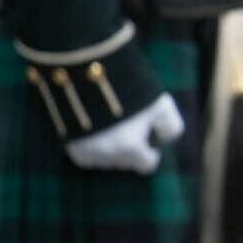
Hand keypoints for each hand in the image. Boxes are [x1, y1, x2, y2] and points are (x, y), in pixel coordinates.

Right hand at [65, 94, 183, 174]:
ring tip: (112, 121)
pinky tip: (97, 124)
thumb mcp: (161, 105)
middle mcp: (108, 158)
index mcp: (130, 150)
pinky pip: (89, 153)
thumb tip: (162, 140)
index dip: (152, 149)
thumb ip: (171, 127)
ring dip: (111, 147)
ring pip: (107, 159)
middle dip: (131, 147)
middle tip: (129, 122)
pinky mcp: (70, 147)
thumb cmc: (131, 91)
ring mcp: (87, 154)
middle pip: (127, 161)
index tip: (148, 132)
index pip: (148, 165)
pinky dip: (93, 144)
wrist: (89, 77)